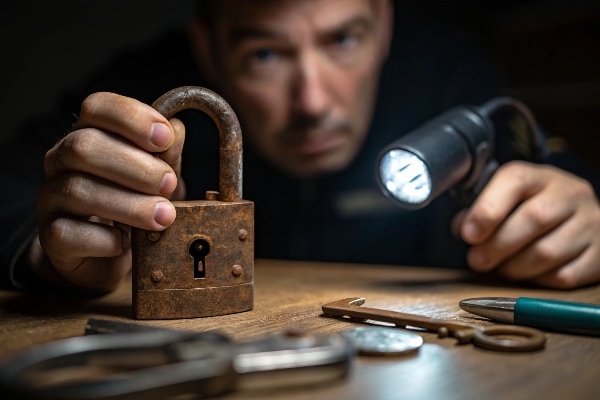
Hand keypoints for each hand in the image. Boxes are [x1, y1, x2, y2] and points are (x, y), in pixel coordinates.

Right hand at [33, 92, 185, 290]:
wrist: (109, 255)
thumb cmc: (137, 203)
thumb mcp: (159, 176)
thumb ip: (167, 155)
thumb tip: (177, 130)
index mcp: (89, 133)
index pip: (97, 107)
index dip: (132, 118)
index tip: (165, 138)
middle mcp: (62, 159)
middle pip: (84, 146)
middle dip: (135, 166)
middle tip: (169, 184)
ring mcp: (51, 196)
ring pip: (77, 190)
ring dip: (129, 204)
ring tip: (163, 216)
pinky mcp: (50, 235)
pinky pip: (68, 233)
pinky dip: (105, 238)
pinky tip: (127, 242)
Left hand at [455, 161, 599, 288]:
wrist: (577, 216)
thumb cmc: (529, 208)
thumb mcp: (503, 199)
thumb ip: (479, 211)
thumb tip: (462, 228)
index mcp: (539, 176)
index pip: (515, 181)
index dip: (488, 210)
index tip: (468, 234)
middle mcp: (569, 194)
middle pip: (534, 218)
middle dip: (498, 245)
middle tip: (477, 260)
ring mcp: (590, 223)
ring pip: (548, 251)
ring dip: (516, 267)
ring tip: (500, 269)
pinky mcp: (599, 254)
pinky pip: (565, 275)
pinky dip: (539, 281)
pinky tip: (528, 275)